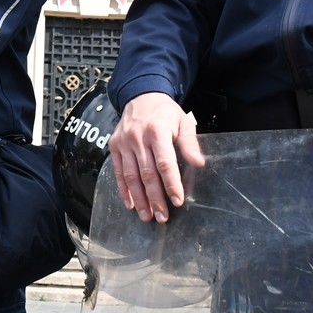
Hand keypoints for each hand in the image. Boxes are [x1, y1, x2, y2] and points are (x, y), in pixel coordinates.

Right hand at [109, 92, 205, 222]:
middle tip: (163, 217)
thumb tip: (198, 163)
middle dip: (155, 198)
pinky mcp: (114, 146)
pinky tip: (130, 203)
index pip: (164, 162)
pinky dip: (123, 189)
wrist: (140, 95)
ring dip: (139, 198)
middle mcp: (137, 137)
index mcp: (157, 131)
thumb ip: (189, 143)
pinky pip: (118, 171)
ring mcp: (123, 142)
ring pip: (131, 176)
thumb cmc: (165, 112)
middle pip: (147, 173)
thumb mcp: (183, 121)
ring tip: (147, 216)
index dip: (171, 183)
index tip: (177, 201)